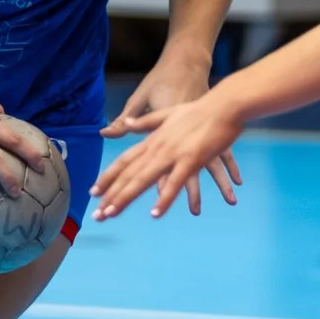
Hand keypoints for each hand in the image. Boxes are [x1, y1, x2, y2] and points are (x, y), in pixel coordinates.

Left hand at [103, 50, 241, 216]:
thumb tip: (124, 125)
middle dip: (111, 195)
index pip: (125, 161)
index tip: (94, 192)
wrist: (225, 103)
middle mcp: (158, 148)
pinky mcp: (192, 160)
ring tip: (112, 213)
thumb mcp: (168, 113)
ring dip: (127, 197)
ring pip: (144, 179)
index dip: (108, 177)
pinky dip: (164, 198)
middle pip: (129, 174)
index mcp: (153, 139)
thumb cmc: (200, 108)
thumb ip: (146, 122)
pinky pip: (175, 183)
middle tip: (97, 214)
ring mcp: (174, 154)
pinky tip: (155, 213)